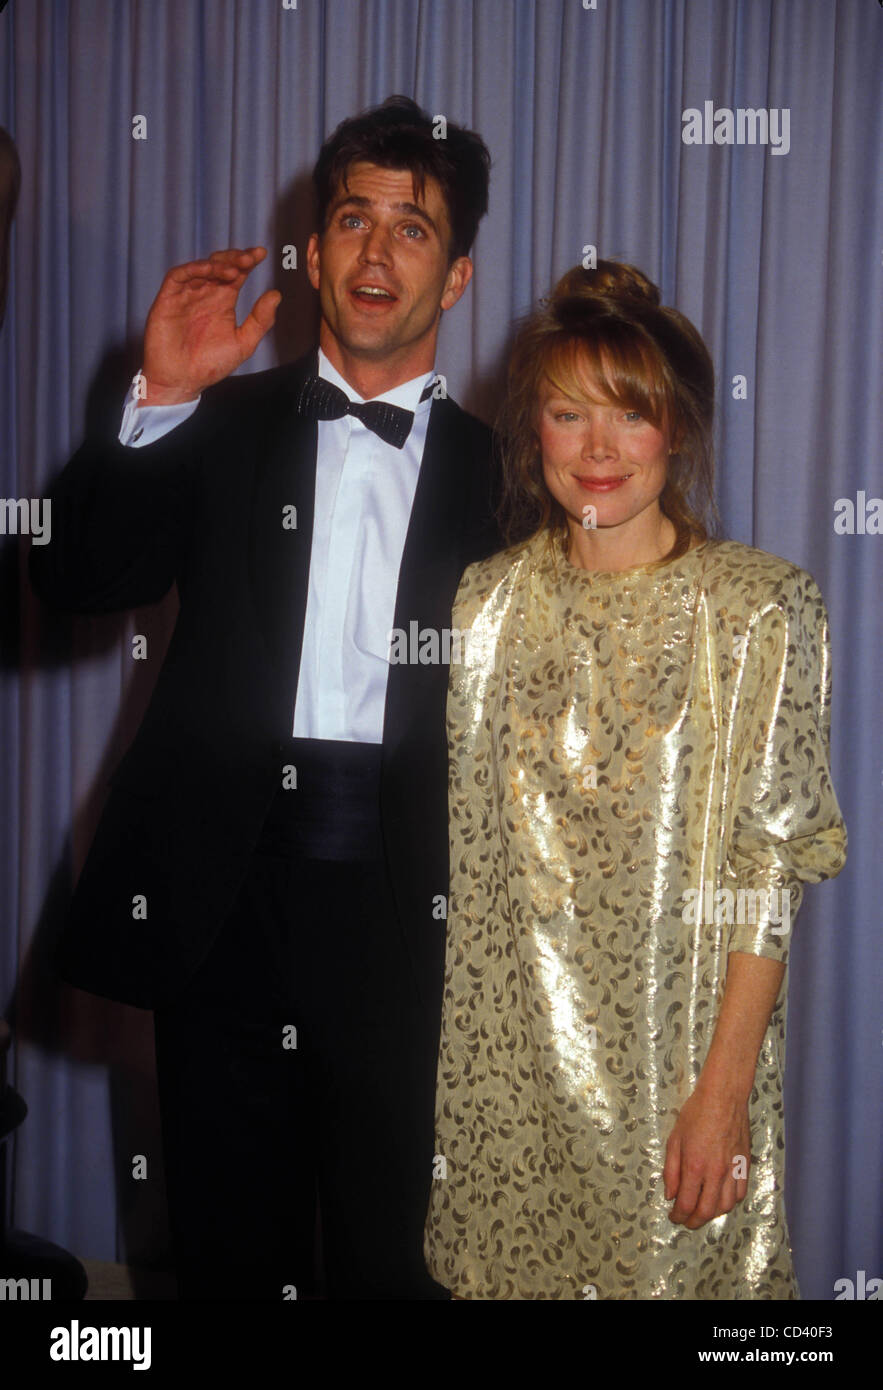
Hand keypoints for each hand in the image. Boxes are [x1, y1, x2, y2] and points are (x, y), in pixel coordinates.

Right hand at [139, 247, 280, 403]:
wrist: (181, 381)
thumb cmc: (210, 365)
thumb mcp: (243, 344)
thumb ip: (260, 320)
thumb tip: (276, 295)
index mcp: (222, 301)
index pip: (236, 274)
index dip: (248, 261)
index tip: (261, 254)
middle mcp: (205, 294)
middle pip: (220, 265)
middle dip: (235, 258)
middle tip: (249, 259)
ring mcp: (186, 295)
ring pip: (201, 267)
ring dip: (218, 264)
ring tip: (235, 269)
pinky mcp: (168, 298)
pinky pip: (178, 275)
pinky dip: (194, 269)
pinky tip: (209, 270)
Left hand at [663, 1080, 750, 1228]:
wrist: (724, 1097)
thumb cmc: (696, 1114)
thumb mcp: (674, 1139)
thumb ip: (671, 1170)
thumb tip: (670, 1195)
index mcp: (695, 1166)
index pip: (686, 1204)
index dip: (678, 1216)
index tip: (673, 1217)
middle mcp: (716, 1173)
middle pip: (707, 1211)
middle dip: (694, 1221)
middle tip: (686, 1221)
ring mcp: (733, 1170)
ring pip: (726, 1206)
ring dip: (712, 1214)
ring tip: (702, 1210)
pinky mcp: (745, 1165)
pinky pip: (740, 1194)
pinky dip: (730, 1203)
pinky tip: (721, 1199)